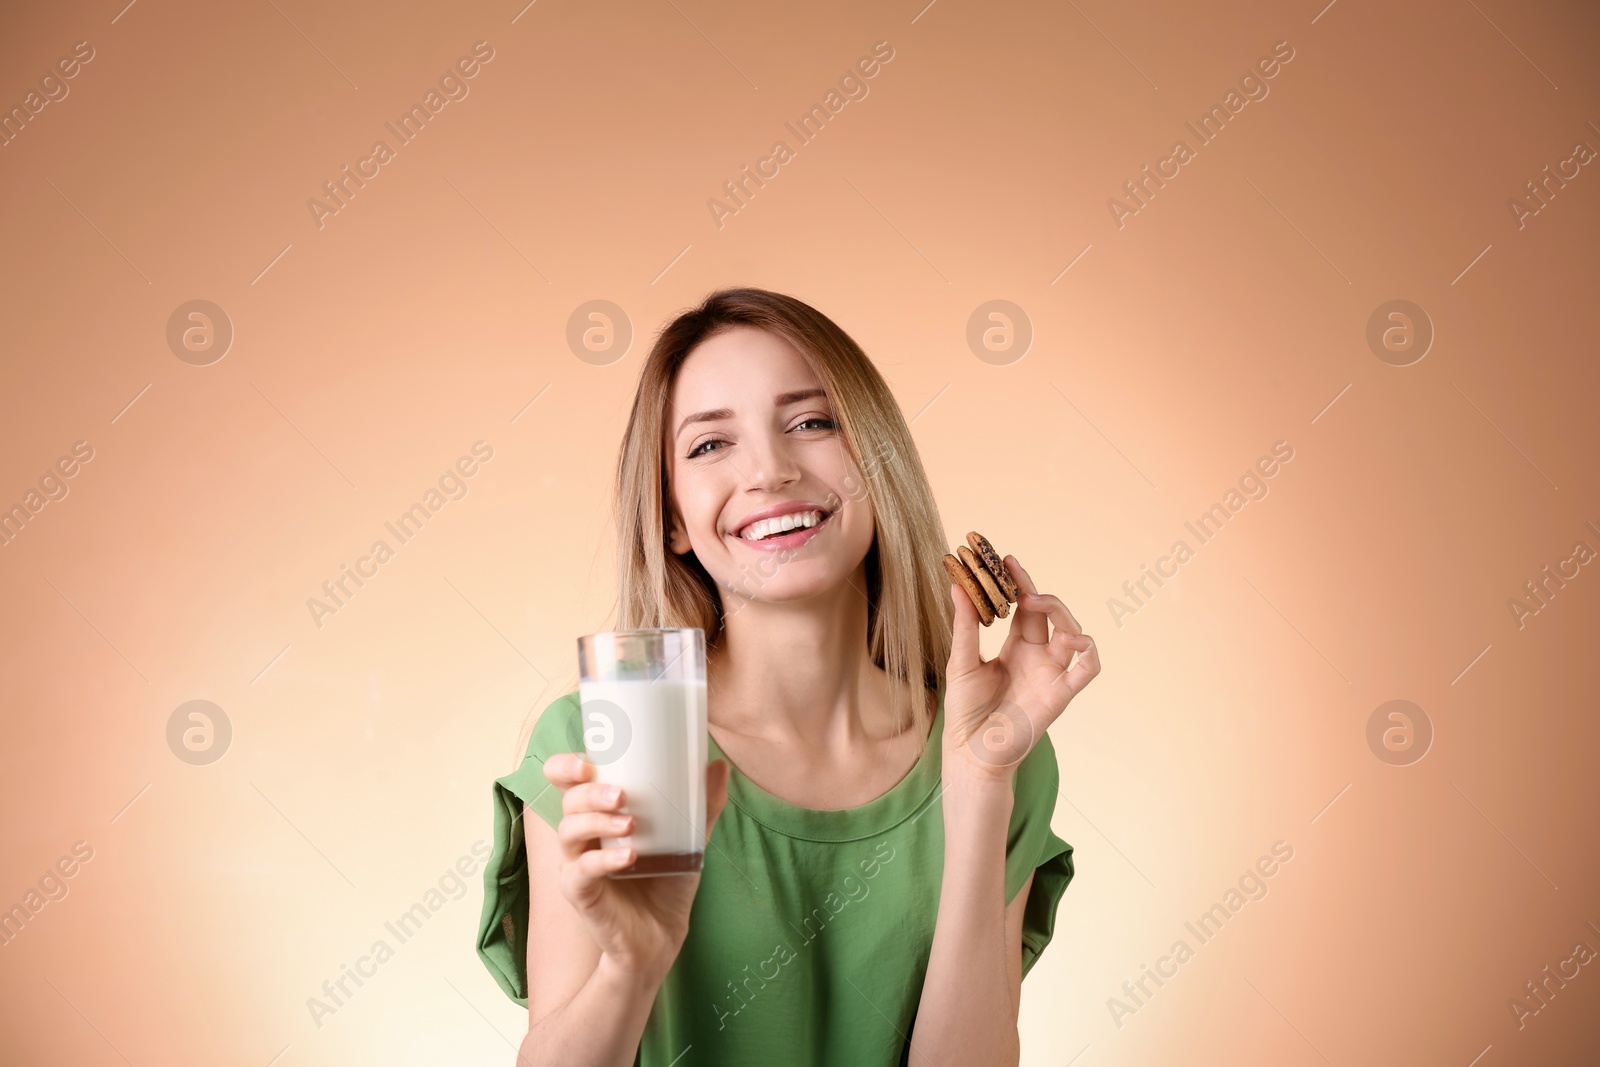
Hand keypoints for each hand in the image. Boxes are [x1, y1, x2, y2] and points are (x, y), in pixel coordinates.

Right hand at [542, 753, 731, 980]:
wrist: (662, 935)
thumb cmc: (666, 880)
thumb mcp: (688, 839)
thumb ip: (702, 805)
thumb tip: (719, 766)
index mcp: (597, 815)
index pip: (567, 782)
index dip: (565, 766)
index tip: (587, 761)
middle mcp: (581, 837)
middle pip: (569, 802)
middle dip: (590, 792)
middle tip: (621, 794)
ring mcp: (576, 865)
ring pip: (568, 832)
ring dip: (597, 821)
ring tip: (631, 823)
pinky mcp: (580, 894)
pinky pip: (582, 871)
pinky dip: (603, 860)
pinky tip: (628, 856)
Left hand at [943, 555, 1100, 780]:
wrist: (970, 751)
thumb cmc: (964, 711)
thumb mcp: (961, 661)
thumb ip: (965, 625)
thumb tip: (959, 586)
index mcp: (1014, 648)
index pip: (1024, 607)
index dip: (1020, 583)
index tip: (1007, 559)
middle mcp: (1037, 657)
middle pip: (1049, 614)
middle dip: (1038, 592)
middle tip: (1019, 585)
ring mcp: (1051, 674)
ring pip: (1074, 633)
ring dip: (1063, 613)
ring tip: (1037, 604)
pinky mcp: (1061, 694)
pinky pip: (1088, 669)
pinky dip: (1087, 650)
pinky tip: (1070, 638)